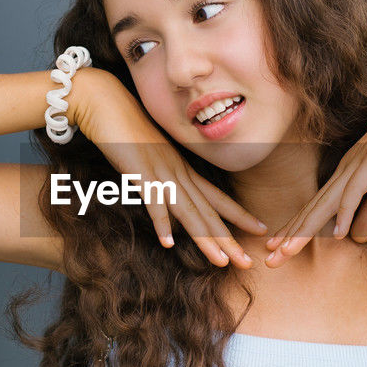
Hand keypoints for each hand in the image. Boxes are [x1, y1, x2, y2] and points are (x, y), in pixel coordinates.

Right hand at [74, 69, 266, 267]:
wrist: (106, 103)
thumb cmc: (124, 130)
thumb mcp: (149, 158)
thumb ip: (161, 177)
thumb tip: (168, 195)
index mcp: (181, 170)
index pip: (216, 197)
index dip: (238, 215)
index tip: (261, 229)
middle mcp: (177, 173)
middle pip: (207, 211)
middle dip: (228, 239)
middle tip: (247, 263)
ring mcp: (160, 172)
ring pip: (188, 211)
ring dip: (205, 238)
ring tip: (221, 262)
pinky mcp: (140, 172)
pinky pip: (153, 200)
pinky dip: (162, 222)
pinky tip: (168, 243)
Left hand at [263, 71, 366, 266]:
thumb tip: (355, 238)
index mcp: (347, 177)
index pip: (317, 210)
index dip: (297, 230)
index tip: (278, 250)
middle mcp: (344, 172)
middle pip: (313, 210)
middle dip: (290, 236)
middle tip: (270, 260)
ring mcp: (356, 166)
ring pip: (325, 204)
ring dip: (305, 229)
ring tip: (286, 252)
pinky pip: (355, 191)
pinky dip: (345, 212)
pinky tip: (337, 234)